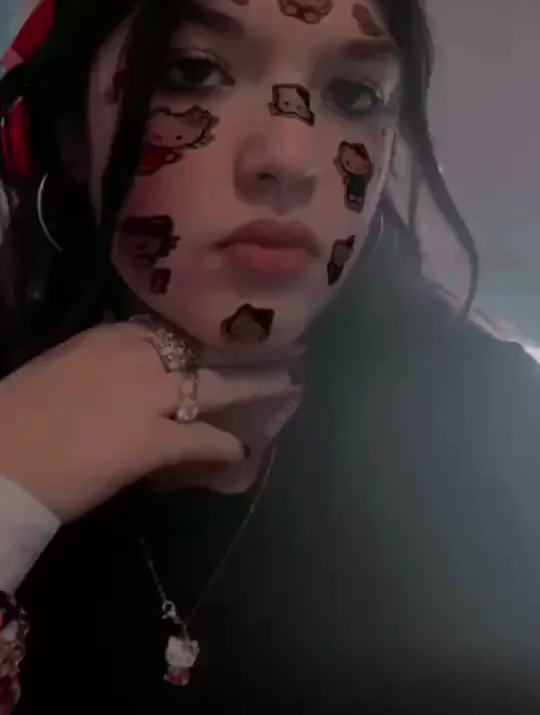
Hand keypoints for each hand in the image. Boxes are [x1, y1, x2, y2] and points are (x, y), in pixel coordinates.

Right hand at [0, 322, 301, 520]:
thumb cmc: (18, 416)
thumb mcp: (62, 370)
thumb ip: (103, 365)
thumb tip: (131, 378)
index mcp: (110, 337)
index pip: (172, 329)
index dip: (209, 334)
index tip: (234, 334)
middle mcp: (137, 358)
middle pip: (206, 349)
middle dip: (249, 350)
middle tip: (288, 348)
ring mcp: (149, 397)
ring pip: (218, 386)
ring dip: (258, 388)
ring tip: (291, 388)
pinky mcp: (152, 441)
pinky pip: (202, 440)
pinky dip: (226, 447)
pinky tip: (243, 452)